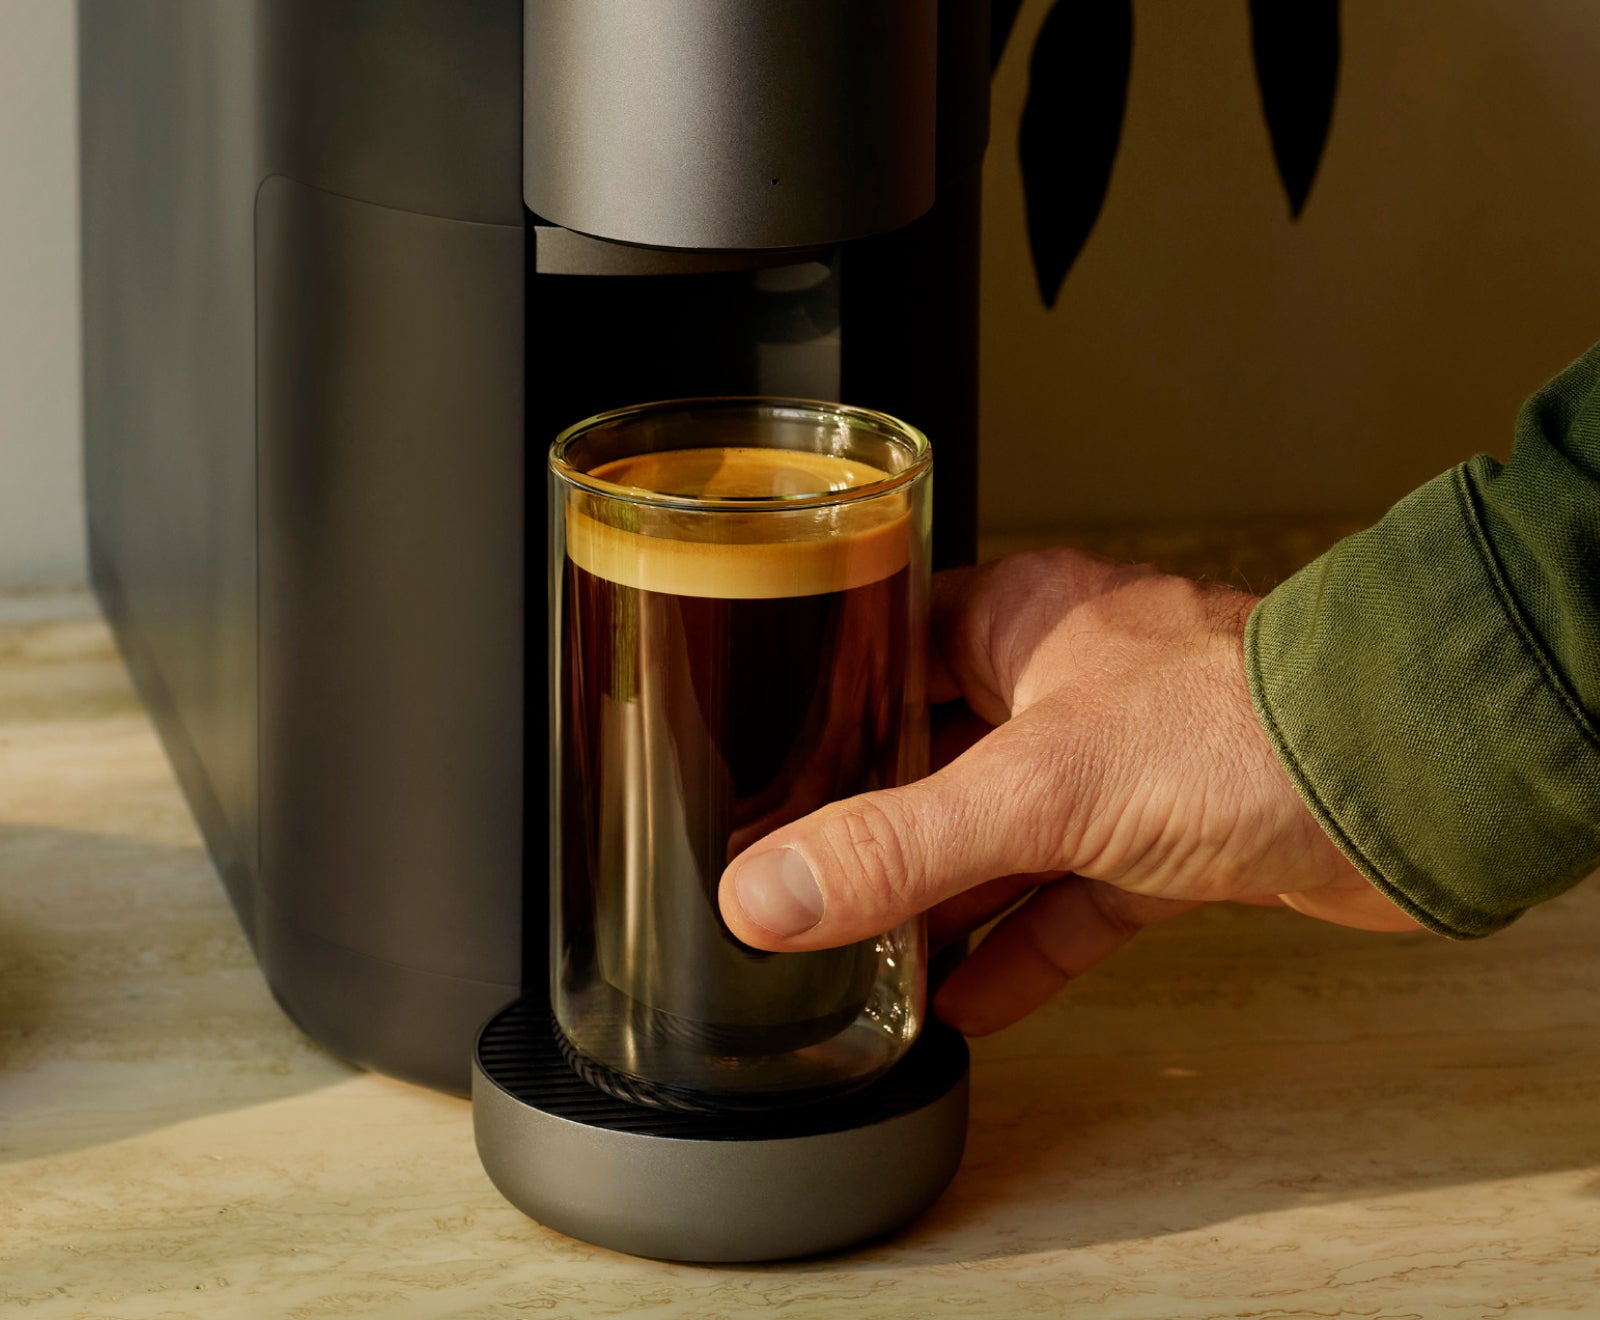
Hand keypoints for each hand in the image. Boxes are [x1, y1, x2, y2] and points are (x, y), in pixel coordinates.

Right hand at [716, 548, 1420, 1035]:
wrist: (1402, 785)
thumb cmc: (1240, 723)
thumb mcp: (1036, 788)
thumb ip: (899, 845)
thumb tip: (767, 893)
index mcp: (1021, 620)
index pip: (888, 643)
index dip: (822, 697)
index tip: (760, 753)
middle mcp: (1066, 684)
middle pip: (938, 753)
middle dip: (875, 819)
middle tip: (798, 872)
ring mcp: (1122, 762)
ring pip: (1004, 834)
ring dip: (944, 897)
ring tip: (861, 952)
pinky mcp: (1173, 836)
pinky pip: (1074, 897)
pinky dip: (1024, 949)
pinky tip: (969, 1003)